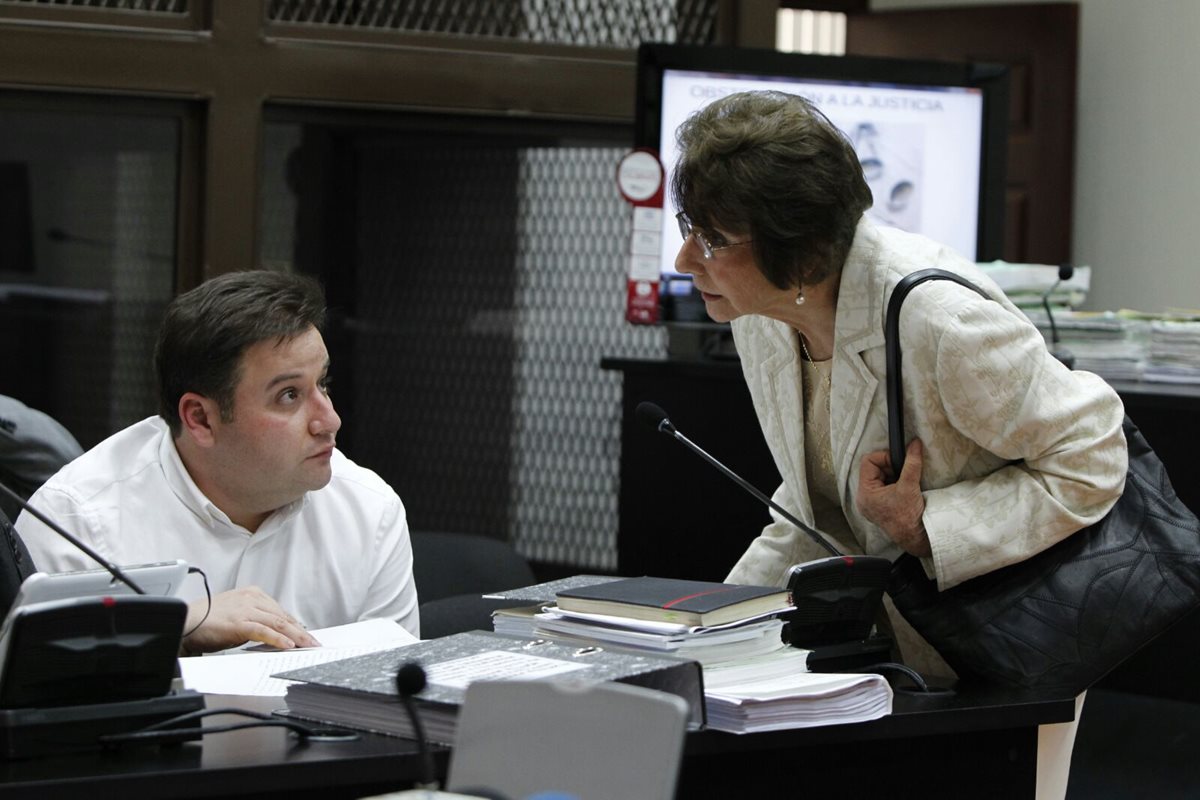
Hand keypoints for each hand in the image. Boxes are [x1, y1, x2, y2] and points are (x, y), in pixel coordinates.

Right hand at [180, 586, 320, 654]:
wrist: (185, 621)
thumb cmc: (208, 620)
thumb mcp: (237, 615)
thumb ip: (256, 620)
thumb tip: (276, 634)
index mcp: (253, 594)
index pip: (281, 612)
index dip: (296, 626)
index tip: (307, 636)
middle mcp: (252, 598)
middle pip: (283, 617)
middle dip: (301, 632)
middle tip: (315, 643)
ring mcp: (246, 610)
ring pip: (278, 624)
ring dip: (296, 637)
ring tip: (309, 646)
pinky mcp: (239, 623)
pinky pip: (264, 631)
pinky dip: (278, 639)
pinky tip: (288, 646)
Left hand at [857, 439, 931, 557]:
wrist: (915, 537)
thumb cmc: (909, 517)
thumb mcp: (910, 485)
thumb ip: (912, 463)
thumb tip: (914, 444)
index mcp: (865, 492)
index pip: (868, 461)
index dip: (884, 458)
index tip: (899, 462)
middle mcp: (863, 498)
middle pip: (872, 468)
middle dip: (889, 467)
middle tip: (903, 474)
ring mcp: (870, 503)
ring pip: (878, 477)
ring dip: (892, 475)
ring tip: (903, 483)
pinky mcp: (877, 506)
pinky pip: (882, 487)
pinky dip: (893, 484)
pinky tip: (902, 490)